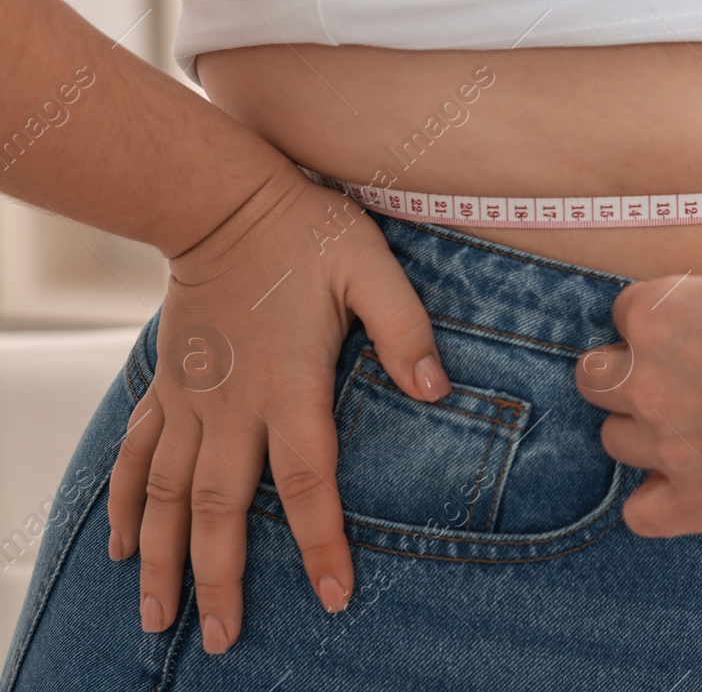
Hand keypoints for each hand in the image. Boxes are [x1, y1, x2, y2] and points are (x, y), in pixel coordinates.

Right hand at [107, 168, 446, 653]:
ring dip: (164, 559)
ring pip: (169, 496)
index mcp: (288, 385)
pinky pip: (138, 456)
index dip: (321, 542)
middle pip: (223, 509)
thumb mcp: (372, 267)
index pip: (308, 481)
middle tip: (225, 640)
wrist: (220, 200)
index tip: (333, 594)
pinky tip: (122, 547)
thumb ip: (405, 328)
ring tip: (159, 620)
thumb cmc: (305, 232)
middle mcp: (231, 406)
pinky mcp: (166, 387)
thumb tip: (439, 389)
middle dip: (222, 578)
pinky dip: (126, 503)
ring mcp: (190, 400)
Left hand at [575, 276, 701, 536]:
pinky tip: (688, 489)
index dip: (663, 325)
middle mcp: (647, 379)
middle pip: (596, 378)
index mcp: (661, 315)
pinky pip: (640, 512)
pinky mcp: (691, 502)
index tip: (694, 335)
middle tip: (679, 382)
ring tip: (694, 434)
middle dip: (629, 377)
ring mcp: (664, 444)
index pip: (626, 313)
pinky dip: (658, 503)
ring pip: (615, 440)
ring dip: (646, 435)